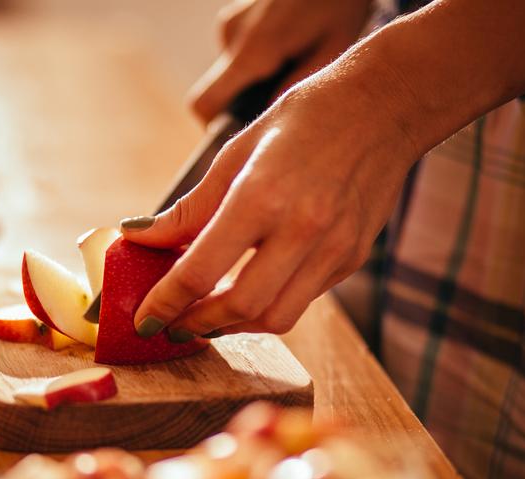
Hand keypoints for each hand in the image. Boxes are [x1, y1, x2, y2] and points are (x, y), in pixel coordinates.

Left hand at [121, 70, 417, 339]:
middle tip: (173, 324)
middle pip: (241, 307)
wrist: (386, 107)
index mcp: (262, 195)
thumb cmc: (305, 119)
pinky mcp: (352, 258)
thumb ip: (189, 208)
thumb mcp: (236, 152)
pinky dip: (268, 304)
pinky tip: (249, 289)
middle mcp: (302, 229)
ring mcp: (334, 248)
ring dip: (234, 325)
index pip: (200, 270)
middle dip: (198, 324)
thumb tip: (139, 236)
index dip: (165, 303)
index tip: (145, 319)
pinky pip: (303, 298)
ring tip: (207, 316)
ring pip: (277, 317)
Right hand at [190, 0, 373, 122]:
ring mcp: (230, 23)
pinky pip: (237, 53)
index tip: (240, 132)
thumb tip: (268, 117)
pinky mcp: (235, 16)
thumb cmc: (341, 3)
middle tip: (285, 92)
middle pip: (219, 91)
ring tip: (296, 60)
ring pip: (231, 72)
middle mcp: (233, 36)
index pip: (205, 104)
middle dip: (245, 101)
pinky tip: (289, 46)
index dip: (213, 127)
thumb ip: (297, 88)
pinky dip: (257, 60)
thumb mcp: (333, 50)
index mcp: (254, 50)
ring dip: (255, 78)